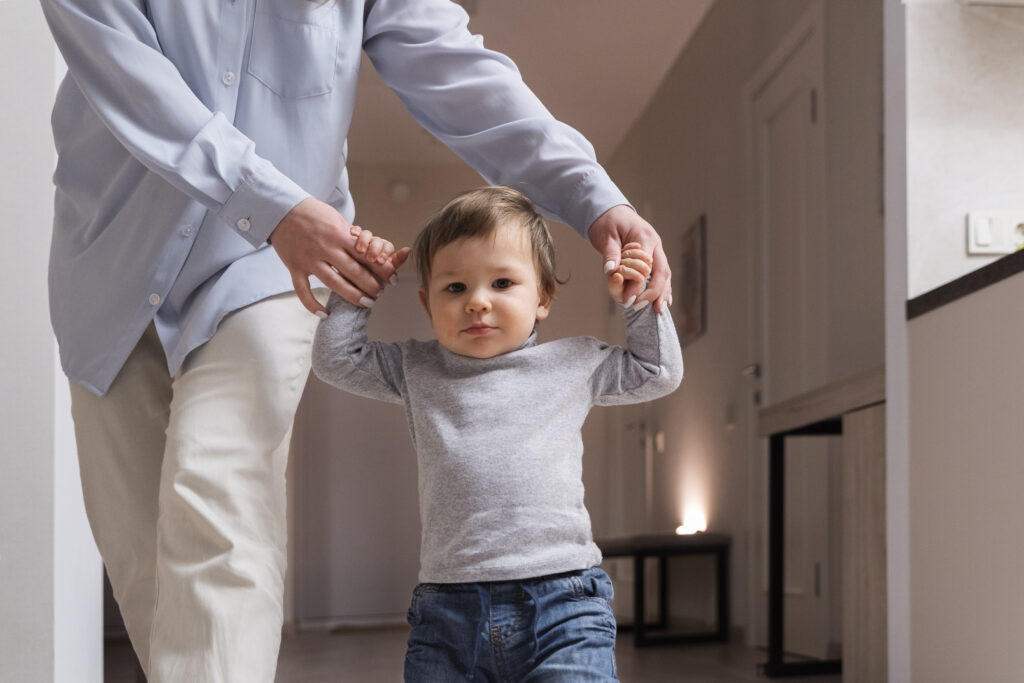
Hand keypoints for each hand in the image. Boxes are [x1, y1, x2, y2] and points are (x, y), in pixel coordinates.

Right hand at [269, 197, 409, 314]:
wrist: (281, 209)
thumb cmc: (312, 213)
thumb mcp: (336, 219)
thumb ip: (351, 237)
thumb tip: (371, 251)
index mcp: (339, 234)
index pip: (366, 255)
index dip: (381, 268)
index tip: (392, 278)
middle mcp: (325, 248)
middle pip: (353, 272)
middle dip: (371, 285)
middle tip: (380, 294)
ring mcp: (309, 259)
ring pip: (334, 283)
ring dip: (353, 295)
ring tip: (367, 303)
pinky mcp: (294, 267)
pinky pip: (303, 291)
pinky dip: (312, 305)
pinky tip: (324, 314)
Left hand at [588, 204, 671, 312]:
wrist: (610, 210)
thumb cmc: (607, 221)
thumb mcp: (605, 236)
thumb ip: (610, 254)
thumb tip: (610, 271)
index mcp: (644, 237)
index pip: (646, 265)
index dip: (638, 285)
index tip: (628, 300)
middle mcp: (655, 244)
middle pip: (662, 271)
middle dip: (656, 292)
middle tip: (644, 307)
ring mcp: (656, 250)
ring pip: (664, 274)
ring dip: (663, 292)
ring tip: (659, 310)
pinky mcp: (653, 255)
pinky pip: (661, 273)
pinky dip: (663, 287)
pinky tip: (665, 301)